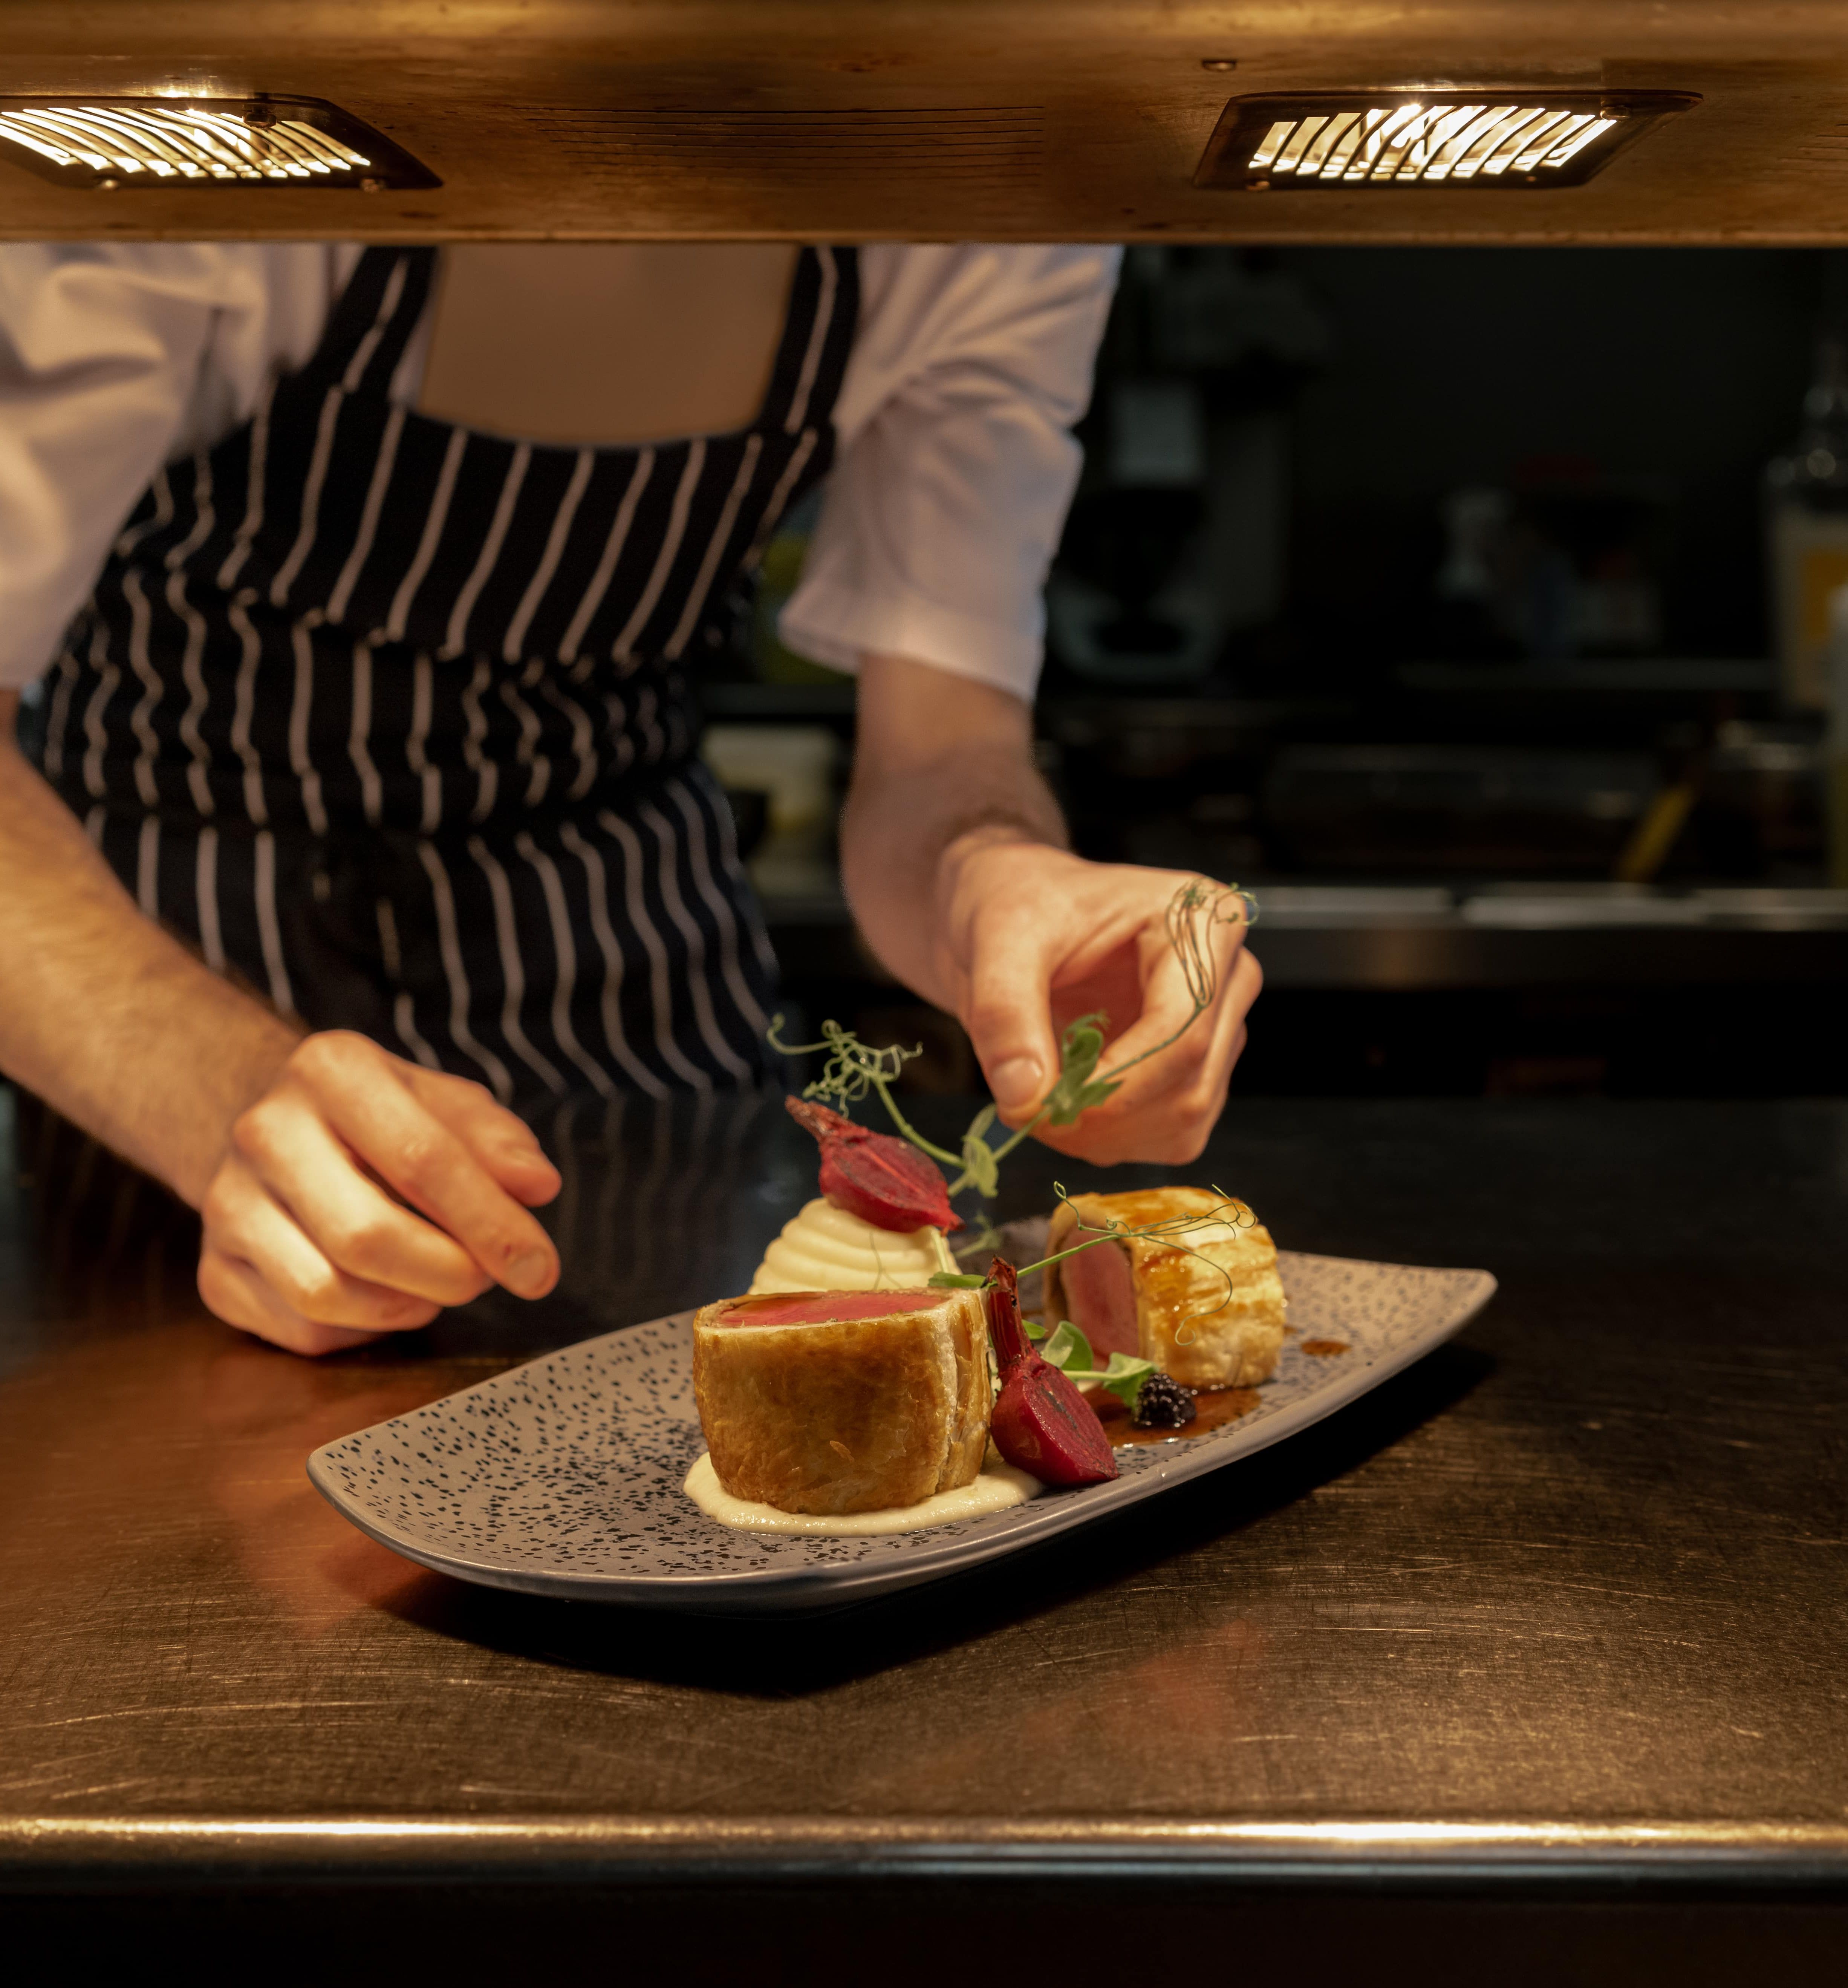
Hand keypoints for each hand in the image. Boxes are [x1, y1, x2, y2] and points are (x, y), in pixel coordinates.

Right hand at [198, 1031, 561, 1355]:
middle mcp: (265, 1132)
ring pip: (327, 1293)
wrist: (278, 1129)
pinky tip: (386, 1295)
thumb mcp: (446, 1103)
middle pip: (366, 1236)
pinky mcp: (213, 1271)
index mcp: (332, 1070)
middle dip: (449, 1273)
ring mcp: (228, 1204)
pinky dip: (364, 1329)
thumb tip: (536, 1187)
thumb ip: (497, 1141)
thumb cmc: (382, 1119)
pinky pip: (302, 1329)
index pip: (421, 1159)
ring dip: (407, 1305)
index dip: (490, 1223)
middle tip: (488, 1279)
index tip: (540, 1267)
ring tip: (440, 1281)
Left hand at [935, 836, 1261, 1165]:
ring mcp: (1217, 1030)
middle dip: (1101, 1118)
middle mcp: (1227, 978)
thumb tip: (1024, 1096)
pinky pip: (1170, 1137)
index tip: (1042, 1106)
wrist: (1012, 911)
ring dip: (1103, 1137)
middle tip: (1024, 1108)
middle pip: (1189, 1087)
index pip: (1182, 1032)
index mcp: (1202, 922)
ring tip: (1037, 1101)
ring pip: (1183, 1123)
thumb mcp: (998, 938)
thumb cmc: (1018, 901)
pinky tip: (1067, 1108)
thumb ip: (1004, 1013)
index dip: (1114, 1086)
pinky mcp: (1195, 1072)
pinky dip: (1112, 1141)